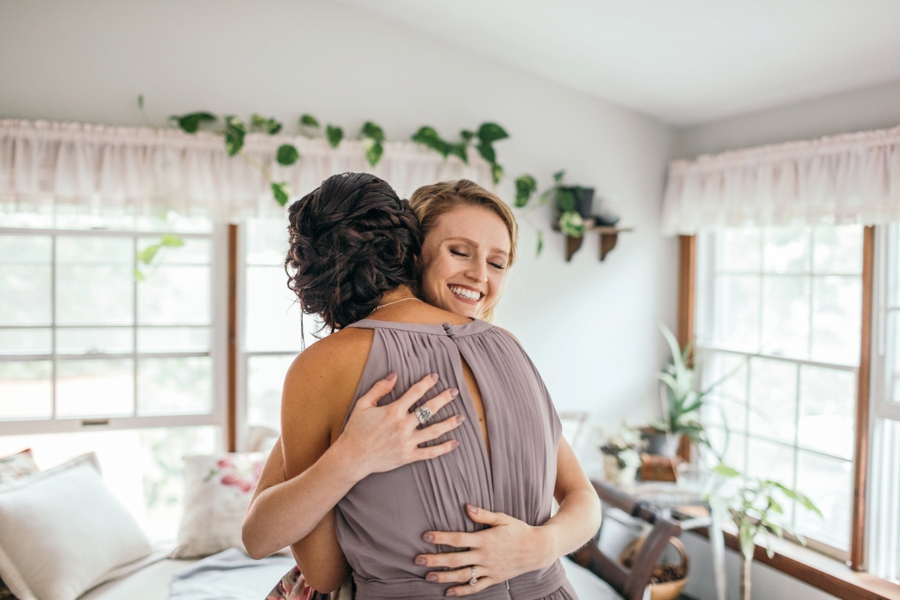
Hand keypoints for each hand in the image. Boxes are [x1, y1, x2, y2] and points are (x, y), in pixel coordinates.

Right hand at [335, 372, 463, 480]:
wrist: (352, 457)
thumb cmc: (356, 430)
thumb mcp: (363, 404)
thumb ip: (379, 389)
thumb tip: (394, 375)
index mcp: (393, 410)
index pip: (415, 392)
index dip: (427, 383)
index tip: (436, 377)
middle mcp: (403, 425)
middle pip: (429, 409)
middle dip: (444, 398)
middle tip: (454, 392)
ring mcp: (407, 442)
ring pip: (434, 431)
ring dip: (449, 423)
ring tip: (461, 417)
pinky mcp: (408, 456)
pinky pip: (429, 452)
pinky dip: (443, 448)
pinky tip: (454, 443)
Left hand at [416, 504, 552, 596]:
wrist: (537, 549)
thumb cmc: (519, 530)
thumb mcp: (503, 518)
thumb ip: (483, 514)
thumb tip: (466, 507)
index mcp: (485, 539)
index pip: (458, 539)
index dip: (441, 537)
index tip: (425, 536)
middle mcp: (485, 556)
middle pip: (455, 559)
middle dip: (435, 560)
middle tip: (418, 560)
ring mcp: (489, 569)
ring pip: (463, 575)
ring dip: (444, 577)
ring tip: (428, 577)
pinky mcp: (494, 578)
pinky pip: (476, 587)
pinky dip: (462, 591)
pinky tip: (449, 592)